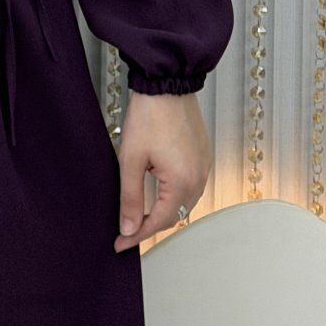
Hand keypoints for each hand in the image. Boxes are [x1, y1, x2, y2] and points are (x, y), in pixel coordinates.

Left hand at [113, 91, 211, 252]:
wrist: (166, 82)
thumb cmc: (149, 114)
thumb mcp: (131, 158)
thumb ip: (131, 197)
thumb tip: (129, 227)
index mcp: (183, 181)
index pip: (160, 222)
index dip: (138, 235)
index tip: (120, 243)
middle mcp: (199, 177)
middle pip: (175, 214)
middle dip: (150, 225)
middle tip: (126, 231)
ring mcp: (204, 165)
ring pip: (184, 201)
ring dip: (163, 210)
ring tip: (140, 215)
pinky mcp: (202, 154)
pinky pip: (191, 185)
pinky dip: (174, 194)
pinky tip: (160, 192)